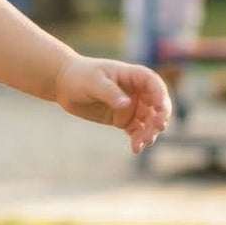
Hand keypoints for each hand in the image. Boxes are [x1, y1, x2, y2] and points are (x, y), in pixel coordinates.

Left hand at [52, 54, 171, 153]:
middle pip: (157, 105)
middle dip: (159, 117)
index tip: (161, 109)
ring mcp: (131, 106)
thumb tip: (126, 105)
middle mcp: (136, 91)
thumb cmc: (79, 76)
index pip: (154, 84)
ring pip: (149, 121)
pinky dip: (139, 139)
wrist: (64, 85)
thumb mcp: (93, 82)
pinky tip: (136, 148)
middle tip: (156, 129)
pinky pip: (137, 130)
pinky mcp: (122, 119)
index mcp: (133, 76)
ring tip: (142, 143)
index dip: (161, 96)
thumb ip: (110, 93)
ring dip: (150, 132)